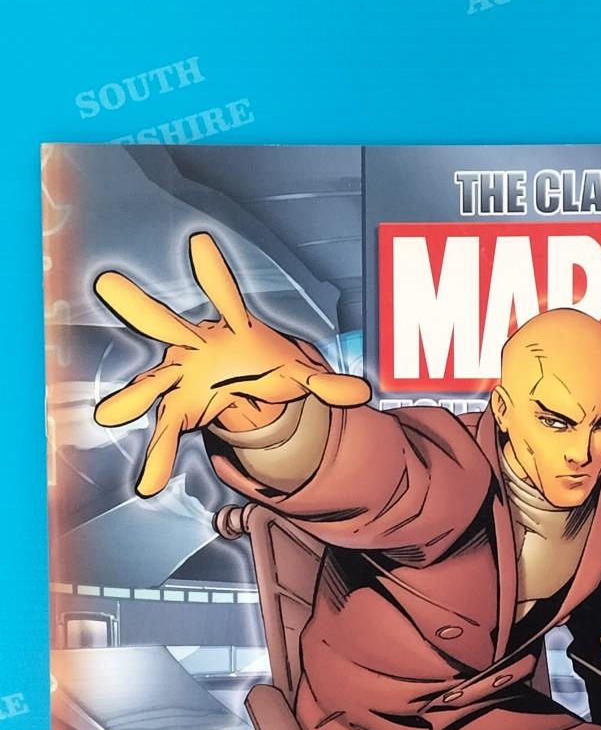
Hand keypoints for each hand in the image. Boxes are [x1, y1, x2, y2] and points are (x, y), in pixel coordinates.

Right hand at [93, 232, 371, 496]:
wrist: (240, 383)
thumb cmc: (265, 367)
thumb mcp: (299, 376)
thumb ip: (326, 384)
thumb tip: (363, 394)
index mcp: (229, 330)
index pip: (224, 298)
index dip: (213, 273)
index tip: (200, 246)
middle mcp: (195, 347)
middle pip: (166, 324)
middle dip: (139, 307)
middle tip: (109, 284)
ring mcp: (180, 377)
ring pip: (151, 383)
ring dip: (132, 398)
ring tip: (109, 415)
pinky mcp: (176, 408)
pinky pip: (166, 435)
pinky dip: (159, 459)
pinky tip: (150, 483)